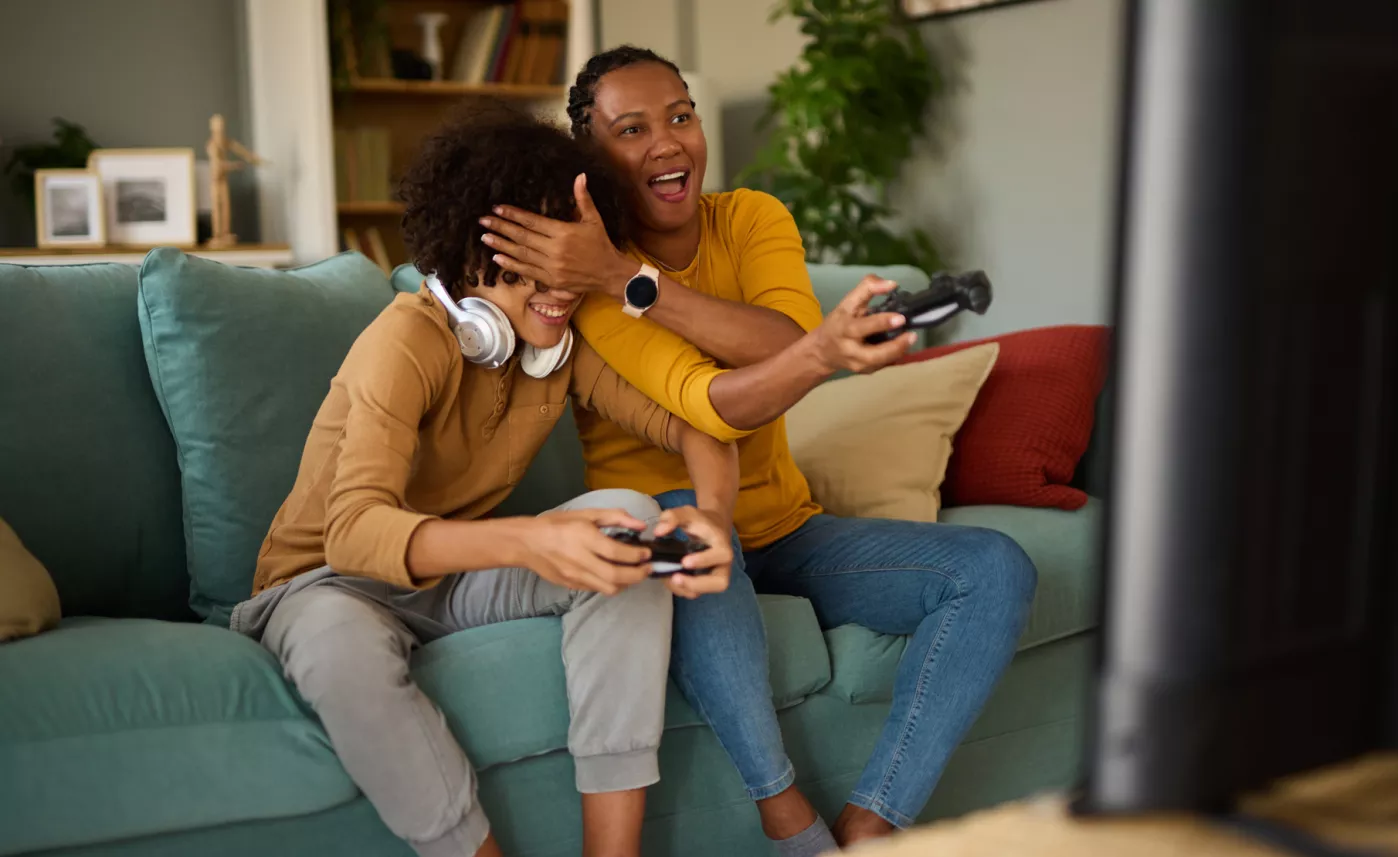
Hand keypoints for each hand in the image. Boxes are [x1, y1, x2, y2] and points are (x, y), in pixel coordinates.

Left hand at [478, 173, 635, 296]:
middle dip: (501, 227)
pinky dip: (511, 264)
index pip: (532, 221)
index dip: (513, 214)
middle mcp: (555, 250)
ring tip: (485, 238)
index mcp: (563, 232)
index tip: (497, 208)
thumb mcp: (594, 219)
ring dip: (501, 245)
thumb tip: (580, 176)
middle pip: (522, 237)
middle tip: (483, 221)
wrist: (609, 274)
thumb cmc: (601, 244)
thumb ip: (583, 198)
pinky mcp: (551, 280)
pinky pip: (527, 271)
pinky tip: (498, 258)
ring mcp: (551, 266)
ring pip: (521, 254)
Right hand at [522, 508, 652, 594]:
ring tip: (634, 573)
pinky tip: (615, 575)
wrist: (526, 543)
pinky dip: (610, 584)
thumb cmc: (557, 524)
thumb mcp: (586, 514)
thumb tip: (641, 525)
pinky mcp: (571, 586)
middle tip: (648, 568)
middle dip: (638, 575)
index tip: (647, 553)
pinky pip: (597, 589)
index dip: (637, 555)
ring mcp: (575, 576)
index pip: (618, 552)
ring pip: (609, 588)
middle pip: (616, 576)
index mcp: (585, 538)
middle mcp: (581, 560)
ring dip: (626, 583)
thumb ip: (616, 517)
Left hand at [651, 506, 733, 598]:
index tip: (685, 561)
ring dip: (685, 589)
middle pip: (720, 583)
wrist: (712, 527)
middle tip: (676, 578)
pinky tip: (668, 579)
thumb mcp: (688, 513)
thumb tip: (658, 532)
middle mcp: (723, 564)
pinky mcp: (705, 582)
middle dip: (697, 584)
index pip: (722, 555)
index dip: (704, 560)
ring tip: (668, 578)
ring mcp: (715, 575)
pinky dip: (681, 589)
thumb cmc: (701, 521)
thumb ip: (672, 517)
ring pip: (706, 592)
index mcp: (722, 545)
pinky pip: (695, 592)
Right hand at [809, 275, 918, 374]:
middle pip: (874, 354)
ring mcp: (858, 364)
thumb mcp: (848, 302)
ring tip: (911, 338)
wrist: (823, 351)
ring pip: (881, 363)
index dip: (882, 322)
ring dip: (899, 351)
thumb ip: (868, 288)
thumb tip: (891, 284)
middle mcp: (850, 350)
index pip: (863, 327)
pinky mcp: (865, 371)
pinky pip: (884, 365)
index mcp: (844, 329)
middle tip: (912, 335)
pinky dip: (895, 355)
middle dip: (895, 346)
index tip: (900, 318)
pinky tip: (902, 346)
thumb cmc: (838, 322)